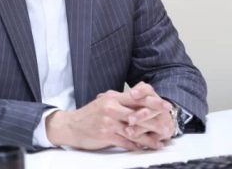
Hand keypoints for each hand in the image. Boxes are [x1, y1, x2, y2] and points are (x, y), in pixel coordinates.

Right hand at [46, 85, 171, 150]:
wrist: (71, 126)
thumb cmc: (91, 114)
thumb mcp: (105, 101)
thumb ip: (122, 99)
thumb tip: (141, 92)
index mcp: (112, 97)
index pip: (137, 97)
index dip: (154, 102)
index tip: (167, 107)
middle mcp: (111, 108)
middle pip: (139, 114)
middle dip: (155, 122)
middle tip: (167, 127)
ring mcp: (108, 122)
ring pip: (135, 130)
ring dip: (149, 138)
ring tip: (160, 141)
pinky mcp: (106, 135)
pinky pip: (126, 141)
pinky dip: (137, 145)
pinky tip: (144, 147)